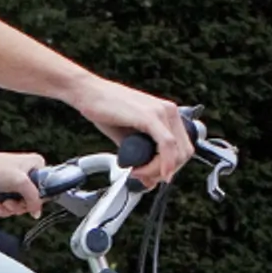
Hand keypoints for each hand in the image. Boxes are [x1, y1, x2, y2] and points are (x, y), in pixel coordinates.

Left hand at [0, 143, 51, 219]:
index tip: (28, 202)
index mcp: (34, 165)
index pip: (45, 187)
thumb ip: (34, 198)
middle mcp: (24, 173)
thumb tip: (37, 211)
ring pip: (18, 205)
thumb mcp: (21, 182)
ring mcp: (11, 183)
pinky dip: (0, 209)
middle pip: (30, 199)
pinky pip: (6, 206)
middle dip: (19, 206)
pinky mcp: (0, 191)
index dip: (37, 199)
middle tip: (9, 203)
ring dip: (8, 209)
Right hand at [76, 78, 192, 184]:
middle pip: (184, 153)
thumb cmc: (105, 110)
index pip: (183, 148)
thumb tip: (150, 180)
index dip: (171, 167)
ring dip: (158, 170)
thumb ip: (142, 158)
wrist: (87, 92)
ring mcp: (161, 111)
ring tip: (137, 172)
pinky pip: (166, 144)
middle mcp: (168, 111)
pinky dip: (161, 163)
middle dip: (166, 171)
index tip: (155, 176)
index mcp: (167, 114)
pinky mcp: (150, 115)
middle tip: (146, 177)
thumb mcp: (128, 138)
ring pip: (176, 152)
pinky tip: (146, 171)